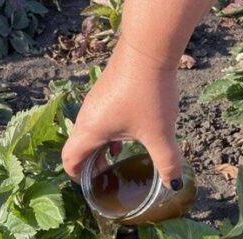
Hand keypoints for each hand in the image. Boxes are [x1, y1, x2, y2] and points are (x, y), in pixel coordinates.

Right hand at [61, 45, 184, 189]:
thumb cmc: (148, 94)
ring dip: (101, 148)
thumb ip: (166, 163)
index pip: (69, 160)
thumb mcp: (159, 134)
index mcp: (90, 132)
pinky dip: (110, 132)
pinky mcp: (107, 89)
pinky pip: (101, 118)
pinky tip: (129, 133)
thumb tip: (173, 184)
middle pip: (79, 148)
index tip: (94, 187)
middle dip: (91, 166)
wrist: (148, 48)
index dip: (77, 177)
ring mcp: (95, 101)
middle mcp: (87, 117)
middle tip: (108, 179)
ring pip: (91, 132)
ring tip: (118, 159)